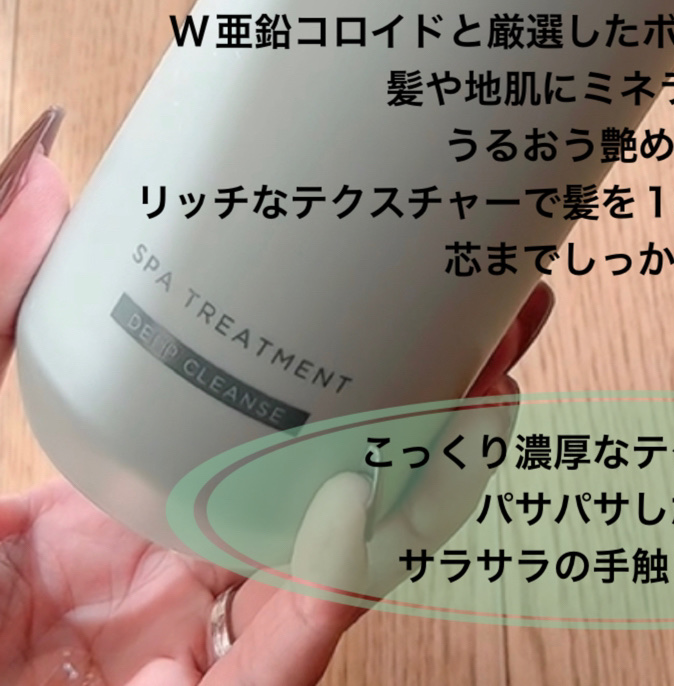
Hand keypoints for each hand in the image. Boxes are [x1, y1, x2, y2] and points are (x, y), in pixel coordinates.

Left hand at [0, 108, 553, 684]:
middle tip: (502, 309)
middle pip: (349, 477)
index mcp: (131, 516)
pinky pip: (301, 635)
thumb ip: (0, 291)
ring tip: (493, 379)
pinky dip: (347, 567)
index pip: (273, 422)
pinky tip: (374, 489)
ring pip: (357, 555)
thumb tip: (42, 159)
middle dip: (441, 393)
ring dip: (440, 472)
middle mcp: (183, 581)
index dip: (357, 350)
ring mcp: (206, 648)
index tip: (406, 274)